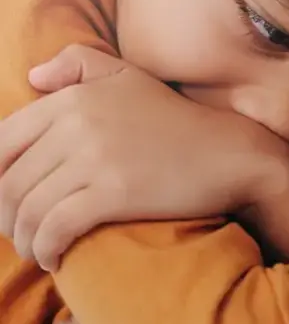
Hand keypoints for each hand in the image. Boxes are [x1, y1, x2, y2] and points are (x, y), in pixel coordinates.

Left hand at [0, 45, 288, 269]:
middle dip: (5, 217)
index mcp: (71, 98)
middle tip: (19, 233)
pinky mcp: (114, 193)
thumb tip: (33, 78)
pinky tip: (53, 259)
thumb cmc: (178, 121)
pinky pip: (56, 226)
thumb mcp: (129, 75)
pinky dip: (45, 248)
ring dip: (23, 238)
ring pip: (28, 208)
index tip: (7, 202)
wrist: (230, 154)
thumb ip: (78, 64)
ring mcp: (95, 158)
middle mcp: (76, 124)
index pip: (1, 142)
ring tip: (35, 249)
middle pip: (9, 181)